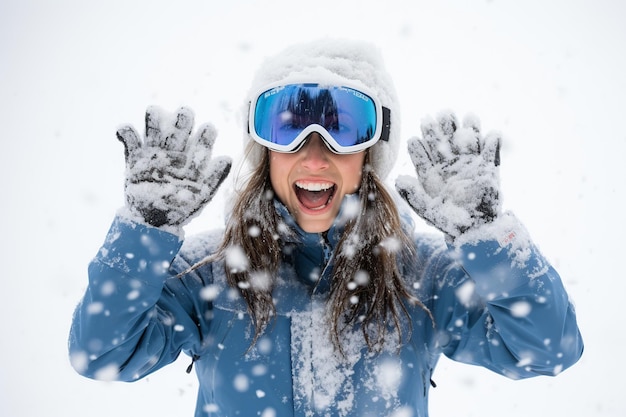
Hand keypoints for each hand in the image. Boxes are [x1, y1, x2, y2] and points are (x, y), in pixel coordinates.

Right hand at [116, 106, 231, 228]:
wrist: (154, 222)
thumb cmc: (181, 208)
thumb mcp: (201, 195)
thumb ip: (214, 177)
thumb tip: (227, 158)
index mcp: (192, 159)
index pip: (201, 141)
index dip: (205, 134)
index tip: (209, 128)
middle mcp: (174, 152)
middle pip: (178, 129)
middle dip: (182, 120)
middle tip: (184, 114)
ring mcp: (154, 154)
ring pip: (153, 129)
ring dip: (153, 118)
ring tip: (153, 111)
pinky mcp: (134, 159)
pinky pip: (130, 140)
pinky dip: (125, 132)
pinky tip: (125, 131)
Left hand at [395, 111, 500, 239]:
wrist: (474, 230)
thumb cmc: (449, 221)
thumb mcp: (428, 210)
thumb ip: (413, 196)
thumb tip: (399, 179)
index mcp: (433, 175)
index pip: (424, 157)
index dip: (419, 148)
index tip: (413, 139)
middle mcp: (449, 166)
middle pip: (444, 143)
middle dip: (440, 129)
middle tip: (436, 116)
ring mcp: (469, 165)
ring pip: (468, 142)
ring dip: (469, 129)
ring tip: (469, 116)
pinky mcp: (488, 170)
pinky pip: (492, 154)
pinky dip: (493, 144)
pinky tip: (492, 135)